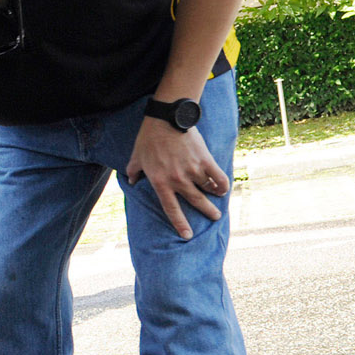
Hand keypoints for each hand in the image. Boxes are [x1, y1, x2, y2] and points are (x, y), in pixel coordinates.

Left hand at [125, 116, 226, 239]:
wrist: (166, 119)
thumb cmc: (148, 138)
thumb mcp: (135, 157)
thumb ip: (133, 172)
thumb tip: (131, 181)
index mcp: (160, 183)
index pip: (171, 209)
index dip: (180, 224)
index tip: (188, 235)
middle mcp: (178, 180)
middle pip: (196, 201)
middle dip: (207, 211)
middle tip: (215, 217)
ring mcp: (193, 170)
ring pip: (208, 189)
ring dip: (215, 196)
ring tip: (219, 199)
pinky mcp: (205, 159)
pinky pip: (218, 176)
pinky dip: (222, 183)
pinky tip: (224, 187)